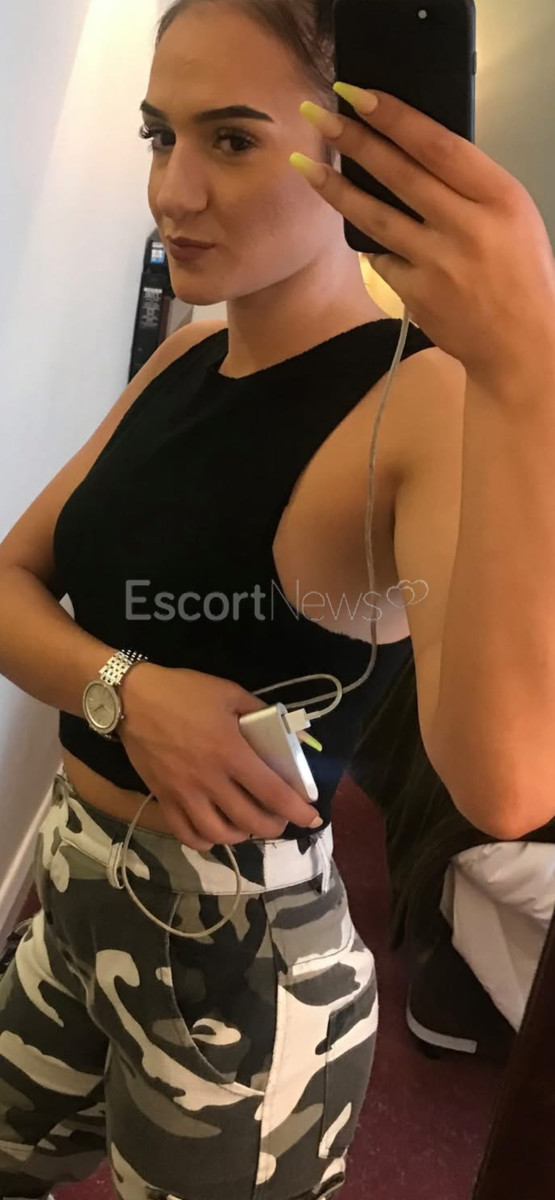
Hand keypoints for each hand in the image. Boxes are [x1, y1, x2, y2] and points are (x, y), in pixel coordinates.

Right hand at [118, 664, 321, 849]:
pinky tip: (215, 832)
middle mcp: (210, 780)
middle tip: (281, 818)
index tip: (313, 819)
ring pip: (219, 834)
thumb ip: (264, 714)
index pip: (273, 792)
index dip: (298, 810)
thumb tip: (295, 734)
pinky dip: (205, 840)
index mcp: (231, 753)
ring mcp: (184, 793)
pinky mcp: (163, 798)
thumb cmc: (184, 692)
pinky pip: (186, 833)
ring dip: (242, 836)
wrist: (131, 698)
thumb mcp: (230, 693)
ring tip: (249, 825)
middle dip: (274, 826)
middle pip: (250, 820)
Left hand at [292, 86, 554, 388]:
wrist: (520, 346)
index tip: (359, 96)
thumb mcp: (513, 217)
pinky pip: (381, 258)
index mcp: (499, 198)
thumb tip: (416, 152)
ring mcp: (438, 263)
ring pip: (375, 217)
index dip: (394, 117)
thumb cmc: (521, 276)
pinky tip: (357, 229)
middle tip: (318, 116)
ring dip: (336, 188)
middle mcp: (467, 227)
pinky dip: (371, 243)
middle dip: (354, 141)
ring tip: (305, 166)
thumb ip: (471, 188)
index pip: (438, 146)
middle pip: (399, 174)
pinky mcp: (416, 294)